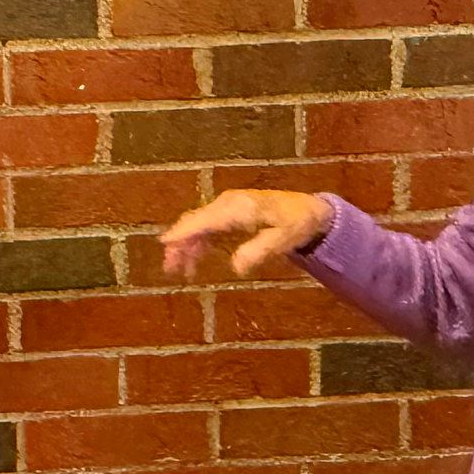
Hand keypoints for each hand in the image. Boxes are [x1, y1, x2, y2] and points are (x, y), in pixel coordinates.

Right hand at [160, 189, 334, 277]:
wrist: (308, 210)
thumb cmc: (296, 224)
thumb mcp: (283, 240)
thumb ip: (258, 251)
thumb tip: (235, 267)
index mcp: (239, 208)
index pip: (205, 220)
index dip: (184, 232)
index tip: (164, 243)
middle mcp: (229, 204)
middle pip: (196, 221)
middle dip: (179, 243)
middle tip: (169, 268)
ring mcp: (228, 207)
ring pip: (198, 224)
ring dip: (186, 246)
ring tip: (176, 270)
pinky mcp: (230, 214)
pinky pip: (206, 227)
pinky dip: (197, 243)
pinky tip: (193, 261)